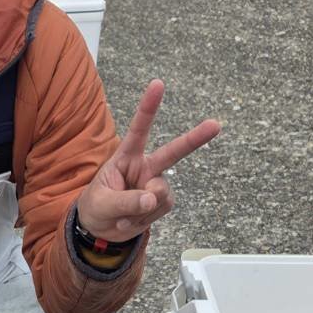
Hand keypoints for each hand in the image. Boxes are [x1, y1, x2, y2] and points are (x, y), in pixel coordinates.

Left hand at [76, 79, 220, 244]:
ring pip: (160, 193)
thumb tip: (153, 198)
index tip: (158, 84)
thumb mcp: (103, 204)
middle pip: (173, 151)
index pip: (139, 130)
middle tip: (215, 125)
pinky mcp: (163, 201)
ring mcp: (156, 183)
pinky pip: (160, 208)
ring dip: (141, 208)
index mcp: (127, 156)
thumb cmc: (97, 207)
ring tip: (123, 214)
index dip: (148, 107)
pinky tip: (131, 220)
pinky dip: (144, 219)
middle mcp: (145, 166)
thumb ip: (127, 201)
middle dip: (195, 138)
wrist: (100, 229)